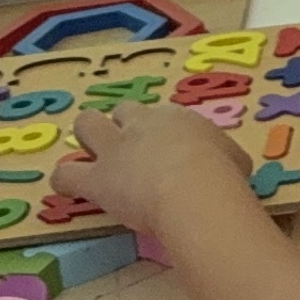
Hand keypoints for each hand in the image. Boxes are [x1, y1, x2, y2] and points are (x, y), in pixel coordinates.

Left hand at [53, 101, 249, 234]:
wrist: (194, 188)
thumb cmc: (222, 172)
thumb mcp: (234, 159)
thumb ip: (221, 157)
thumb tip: (226, 169)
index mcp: (177, 118)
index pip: (160, 114)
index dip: (159, 131)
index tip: (165, 148)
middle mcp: (142, 125)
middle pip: (123, 110)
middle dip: (122, 125)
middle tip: (130, 149)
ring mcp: (115, 149)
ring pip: (87, 125)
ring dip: (88, 137)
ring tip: (91, 156)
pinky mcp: (96, 178)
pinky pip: (66, 175)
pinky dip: (65, 180)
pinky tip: (69, 188)